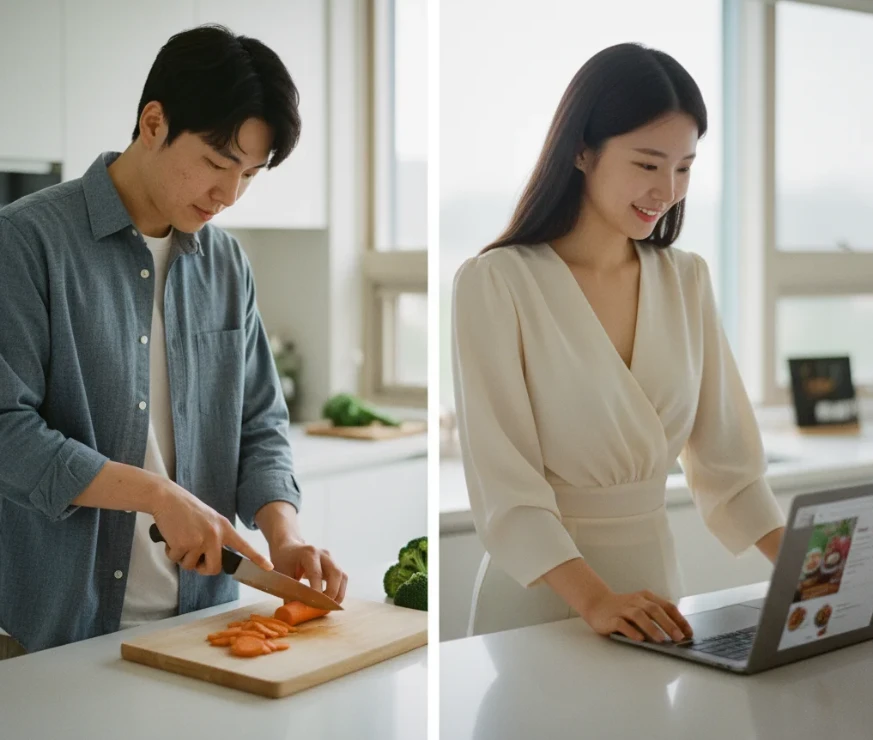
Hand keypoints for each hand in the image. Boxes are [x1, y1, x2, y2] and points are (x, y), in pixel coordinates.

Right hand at [150, 480, 273, 575]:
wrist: (167, 498)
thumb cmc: (186, 510)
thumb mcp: (209, 520)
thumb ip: (215, 538)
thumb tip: (212, 559)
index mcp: (224, 528)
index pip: (244, 546)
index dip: (257, 558)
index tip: (269, 568)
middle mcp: (215, 535)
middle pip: (214, 568)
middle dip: (202, 569)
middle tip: (194, 560)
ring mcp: (200, 540)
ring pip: (191, 566)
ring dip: (183, 557)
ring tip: (180, 537)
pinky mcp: (184, 544)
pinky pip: (176, 559)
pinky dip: (171, 552)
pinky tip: (172, 536)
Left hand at [269, 540, 347, 603]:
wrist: (289, 547)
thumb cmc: (284, 560)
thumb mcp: (282, 574)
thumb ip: (289, 592)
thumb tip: (296, 610)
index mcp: (308, 553)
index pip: (316, 573)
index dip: (317, 591)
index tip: (313, 605)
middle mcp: (323, 554)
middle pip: (336, 573)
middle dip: (332, 592)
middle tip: (324, 607)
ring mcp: (330, 559)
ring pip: (342, 576)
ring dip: (339, 593)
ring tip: (329, 607)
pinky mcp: (334, 565)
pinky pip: (342, 578)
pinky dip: (339, 591)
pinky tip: (331, 601)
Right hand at [582, 588, 693, 642]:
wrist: (597, 604)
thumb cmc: (624, 609)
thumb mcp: (642, 607)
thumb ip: (657, 616)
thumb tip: (677, 632)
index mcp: (646, 597)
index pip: (667, 606)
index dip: (679, 619)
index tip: (689, 632)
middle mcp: (636, 601)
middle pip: (654, 610)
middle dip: (668, 624)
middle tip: (679, 637)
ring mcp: (623, 609)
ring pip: (639, 615)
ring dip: (651, 627)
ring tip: (661, 640)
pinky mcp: (611, 618)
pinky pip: (622, 624)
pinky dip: (631, 631)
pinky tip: (639, 639)